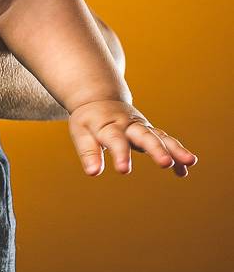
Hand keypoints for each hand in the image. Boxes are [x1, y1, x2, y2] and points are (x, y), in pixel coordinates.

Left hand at [67, 98, 197, 176]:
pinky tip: (184, 170)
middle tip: (166, 163)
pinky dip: (176, 154)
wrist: (100, 99)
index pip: (115, 140)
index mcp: (109, 124)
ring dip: (175, 149)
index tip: (124, 170)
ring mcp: (142, 127)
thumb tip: (93, 172)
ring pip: (160, 137)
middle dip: (156, 149)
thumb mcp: (81, 133)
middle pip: (144, 136)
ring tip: (190, 162)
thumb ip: (88, 152)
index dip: (120, 154)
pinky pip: (165, 142)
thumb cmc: (88, 120)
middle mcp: (129, 125)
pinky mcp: (150, 131)